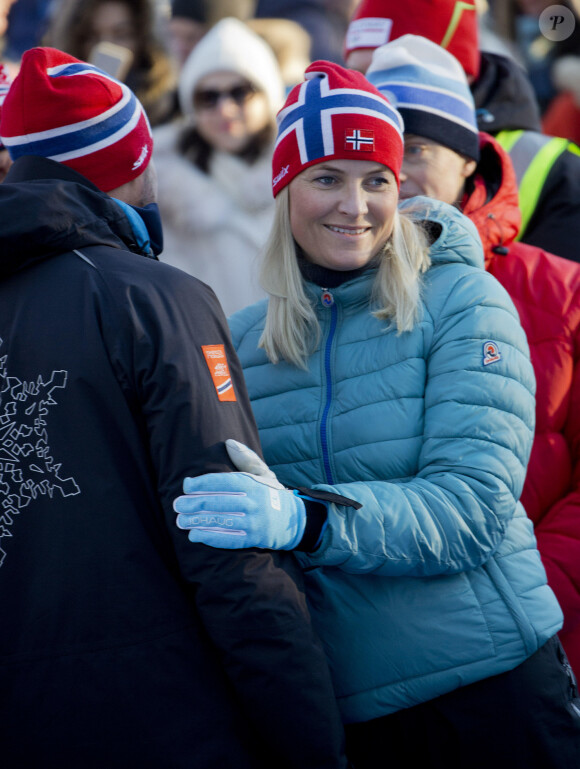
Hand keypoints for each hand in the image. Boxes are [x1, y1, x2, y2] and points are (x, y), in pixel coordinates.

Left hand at [174, 440, 305, 549]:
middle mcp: (253, 502)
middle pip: (218, 501)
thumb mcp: (264, 473)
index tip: (186, 485)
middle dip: (194, 503)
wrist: (295, 521)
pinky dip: (210, 537)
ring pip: (220, 520)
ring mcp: (254, 521)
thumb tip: (228, 443)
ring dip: (197, 521)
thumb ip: (246, 458)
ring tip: (181, 521)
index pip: (223, 482)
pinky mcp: (254, 539)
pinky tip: (195, 535)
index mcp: (253, 484)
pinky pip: (229, 538)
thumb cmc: (272, 494)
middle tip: (177, 505)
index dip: (203, 483)